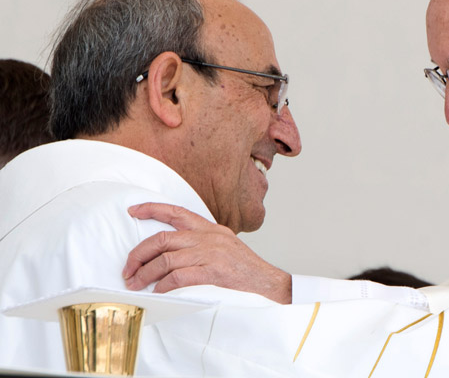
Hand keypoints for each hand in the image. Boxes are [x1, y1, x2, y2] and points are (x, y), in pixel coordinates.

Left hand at [122, 203, 291, 303]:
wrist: (269, 284)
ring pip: (166, 259)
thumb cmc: (246, 270)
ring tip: (135, 284)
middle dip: (138, 254)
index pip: (177, 212)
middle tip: (127, 269)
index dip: (152, 209)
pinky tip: (157, 292)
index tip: (133, 211)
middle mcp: (209, 237)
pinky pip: (178, 277)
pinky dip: (163, 286)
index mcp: (211, 228)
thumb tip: (173, 253)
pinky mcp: (213, 272)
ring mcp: (211, 254)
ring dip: (145, 274)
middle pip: (163, 239)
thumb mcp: (226, 247)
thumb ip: (203, 244)